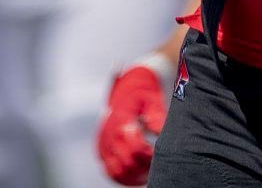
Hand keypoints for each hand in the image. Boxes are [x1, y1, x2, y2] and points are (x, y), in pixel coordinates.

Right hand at [97, 57, 170, 185]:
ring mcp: (104, 145)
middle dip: (144, 164)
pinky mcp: (103, 152)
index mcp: (120, 119)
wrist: (130, 85)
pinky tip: (140, 173)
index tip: (158, 149)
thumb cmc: (144, 92)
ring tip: (149, 167)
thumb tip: (157, 131)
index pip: (134, 147)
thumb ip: (155, 115)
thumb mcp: (152, 99)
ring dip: (135, 173)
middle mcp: (108, 134)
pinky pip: (111, 173)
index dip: (149, 153)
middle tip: (156, 159)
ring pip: (117, 172)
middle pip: (126, 162)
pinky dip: (126, 177)